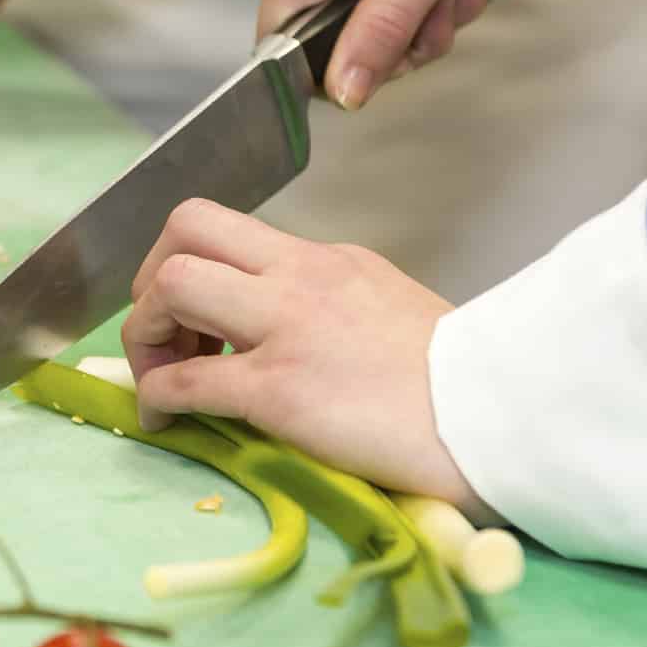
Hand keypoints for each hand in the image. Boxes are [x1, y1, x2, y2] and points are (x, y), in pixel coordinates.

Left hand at [121, 200, 486, 516]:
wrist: (501, 421)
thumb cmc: (459, 384)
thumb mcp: (389, 310)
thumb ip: (333, 307)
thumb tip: (288, 335)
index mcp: (328, 259)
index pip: (232, 231)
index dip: (192, 264)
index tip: (197, 316)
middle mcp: (300, 277)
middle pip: (186, 226)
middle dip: (152, 274)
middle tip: (165, 330)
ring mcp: (286, 327)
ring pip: (172, 284)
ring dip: (145, 331)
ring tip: (161, 376)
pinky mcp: (278, 388)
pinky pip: (185, 379)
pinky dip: (157, 397)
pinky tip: (166, 420)